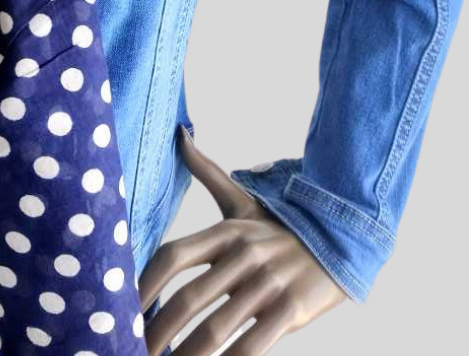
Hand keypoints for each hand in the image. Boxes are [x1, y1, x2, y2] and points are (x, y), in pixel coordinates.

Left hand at [137, 126, 347, 353]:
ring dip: (187, 355)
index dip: (144, 283)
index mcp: (226, 230)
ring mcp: (268, 283)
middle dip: (157, 331)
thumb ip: (206, 171)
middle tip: (135, 348)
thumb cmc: (283, 226)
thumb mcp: (243, 201)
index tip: (123, 307)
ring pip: (217, 329)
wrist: (345, 237)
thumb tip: (179, 134)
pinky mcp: (292, 310)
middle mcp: (243, 255)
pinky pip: (253, 344)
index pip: (172, 255)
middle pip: (188, 299)